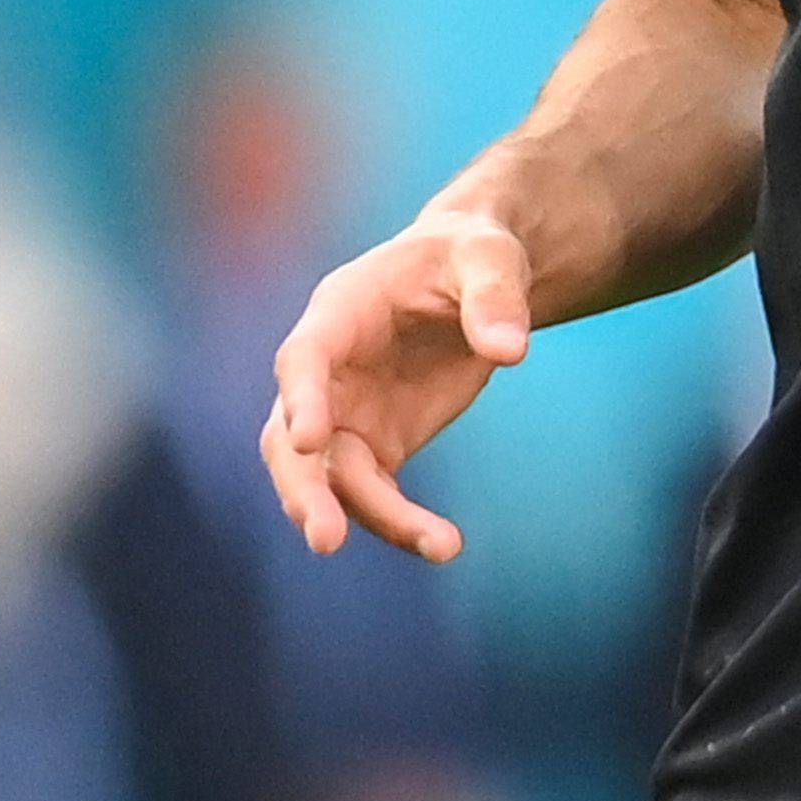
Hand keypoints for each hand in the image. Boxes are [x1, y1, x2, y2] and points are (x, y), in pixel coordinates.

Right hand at [263, 210, 535, 562]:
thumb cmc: (471, 254)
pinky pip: (376, 495)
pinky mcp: (377, 446)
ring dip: (368, 518)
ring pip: (333, 479)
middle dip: (305, 488)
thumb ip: (495, 295)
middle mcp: (327, 371)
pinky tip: (444, 545)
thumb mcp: (489, 256)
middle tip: (325, 540)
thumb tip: (510, 351)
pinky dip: (403, 524)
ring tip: (439, 546)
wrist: (471, 279)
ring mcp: (345, 415)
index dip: (300, 397)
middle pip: (291, 439)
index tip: (307, 439)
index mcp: (339, 312)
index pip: (304, 358)